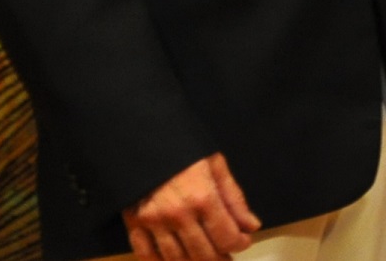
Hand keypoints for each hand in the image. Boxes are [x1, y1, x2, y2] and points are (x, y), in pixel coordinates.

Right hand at [125, 154, 259, 259]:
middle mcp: (178, 214)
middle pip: (203, 255)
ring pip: (177, 259)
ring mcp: (154, 222)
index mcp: (202, 197)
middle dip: (220, 259)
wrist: (142, 136)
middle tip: (226, 257)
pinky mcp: (134, 224)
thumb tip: (252, 225)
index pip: (226, 237)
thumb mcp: (215, 164)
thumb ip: (234, 198)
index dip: (239, 244)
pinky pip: (146, 255)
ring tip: (206, 259)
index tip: (243, 241)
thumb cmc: (182, 147)